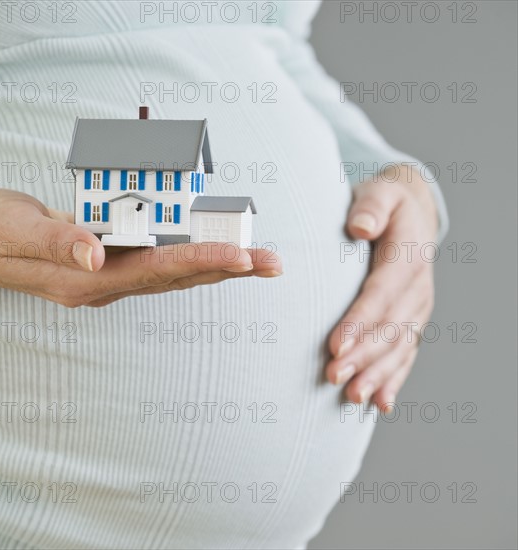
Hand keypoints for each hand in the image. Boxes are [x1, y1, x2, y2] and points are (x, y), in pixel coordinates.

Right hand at [0, 189, 281, 306]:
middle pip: (178, 276)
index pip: (157, 269)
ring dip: (215, 263)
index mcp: (85, 279)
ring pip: (173, 272)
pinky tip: (210, 247)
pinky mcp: (106, 261)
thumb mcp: (13, 231)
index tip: (241, 255)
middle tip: (271, 263)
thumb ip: (56, 241)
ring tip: (255, 258)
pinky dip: (188, 254)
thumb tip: (96, 254)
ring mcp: (107, 275)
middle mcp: (104, 282)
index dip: (201, 259)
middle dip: (227, 268)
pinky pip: (156, 261)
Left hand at [326, 170, 438, 411]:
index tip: (334, 345)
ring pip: (399, 347)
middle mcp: (418, 288)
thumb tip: (362, 226)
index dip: (358, 321)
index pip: (380, 294)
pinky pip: (407, 353)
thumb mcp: (381, 193)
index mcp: (408, 257)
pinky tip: (381, 402)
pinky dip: (394, 379)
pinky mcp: (413, 321)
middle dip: (362, 356)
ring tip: (353, 396)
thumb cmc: (387, 204)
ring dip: (376, 374)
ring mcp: (418, 308)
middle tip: (334, 376)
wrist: (411, 214)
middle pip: (389, 328)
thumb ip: (371, 207)